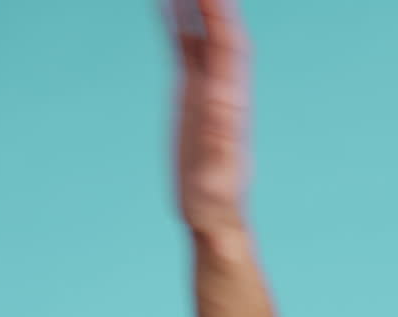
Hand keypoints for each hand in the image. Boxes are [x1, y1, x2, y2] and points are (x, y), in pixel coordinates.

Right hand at [164, 0, 250, 248]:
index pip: (230, 50)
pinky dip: (176, 28)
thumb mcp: (216, 181)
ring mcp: (206, 91)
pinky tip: (166, 7)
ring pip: (201, 38)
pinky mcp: (191, 99)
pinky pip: (184, 54)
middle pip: (219, 34)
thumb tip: (222, 116)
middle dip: (210, 4)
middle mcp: (222, 91)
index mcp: (230, 104)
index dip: (222, 20)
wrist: (213, 215)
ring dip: (193, 7)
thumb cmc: (217, 205)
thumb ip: (220, 154)